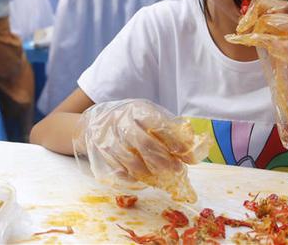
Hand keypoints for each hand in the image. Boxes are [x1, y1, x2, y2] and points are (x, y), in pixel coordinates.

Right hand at [73, 99, 209, 201]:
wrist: (95, 122)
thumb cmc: (131, 121)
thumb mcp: (148, 116)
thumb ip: (169, 130)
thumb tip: (192, 151)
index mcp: (137, 109)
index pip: (158, 124)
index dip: (175, 141)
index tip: (187, 155)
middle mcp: (121, 121)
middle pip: (144, 144)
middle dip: (164, 160)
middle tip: (177, 171)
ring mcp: (109, 137)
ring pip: (130, 160)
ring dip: (149, 172)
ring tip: (161, 177)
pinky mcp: (101, 153)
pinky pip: (119, 169)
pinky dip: (133, 177)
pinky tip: (143, 178)